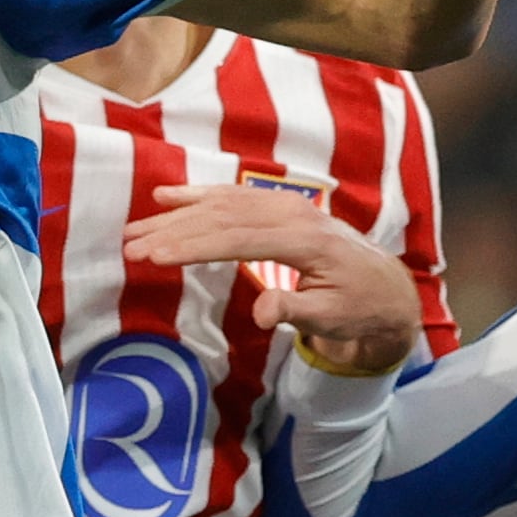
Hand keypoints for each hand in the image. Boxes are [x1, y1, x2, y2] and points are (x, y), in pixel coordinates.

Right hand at [121, 183, 424, 376]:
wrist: (386, 288)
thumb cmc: (358, 309)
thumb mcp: (333, 320)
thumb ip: (297, 313)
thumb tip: (262, 313)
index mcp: (306, 241)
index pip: (237, 239)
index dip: (193, 246)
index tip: (155, 257)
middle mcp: (293, 214)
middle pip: (222, 217)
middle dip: (172, 230)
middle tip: (130, 245)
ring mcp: (287, 205)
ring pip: (223, 203)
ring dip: (177, 213)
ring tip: (137, 227)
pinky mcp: (280, 206)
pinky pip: (234, 196)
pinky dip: (199, 195)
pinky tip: (170, 196)